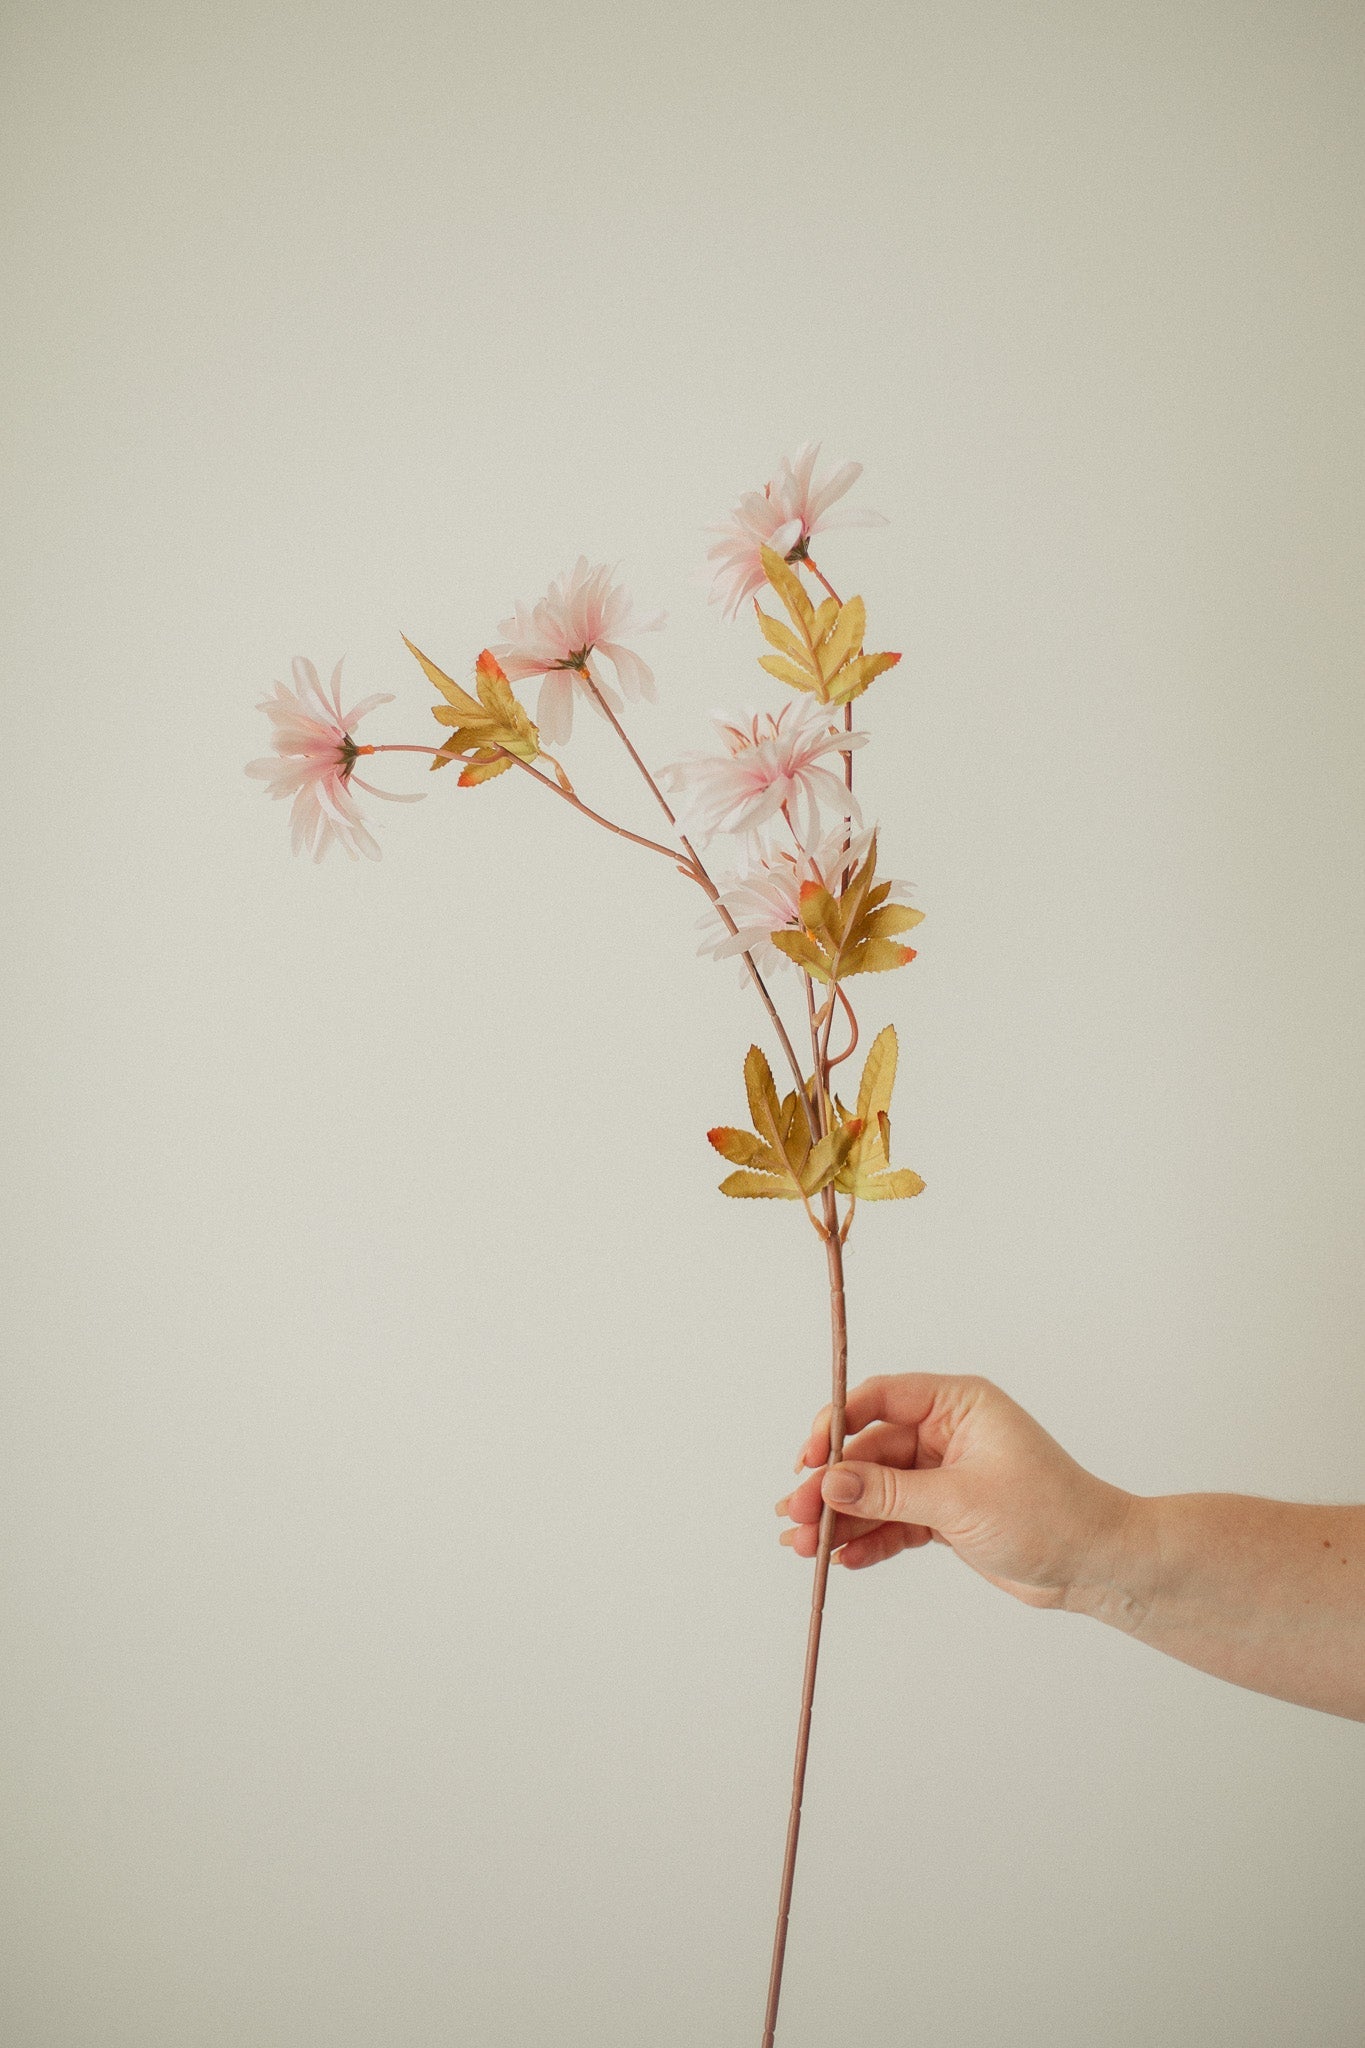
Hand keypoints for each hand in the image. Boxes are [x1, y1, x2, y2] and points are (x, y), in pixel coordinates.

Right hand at [777, 1373, 1133, 1610]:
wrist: (1096, 1564)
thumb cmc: (1048, 1514)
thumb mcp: (960, 1500)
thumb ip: (889, 1492)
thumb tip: (828, 1483)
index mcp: (957, 1405)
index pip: (880, 1400)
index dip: (836, 1426)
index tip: (807, 1459)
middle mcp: (946, 1433)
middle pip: (869, 1451)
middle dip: (831, 1486)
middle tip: (794, 1517)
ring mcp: (944, 1475)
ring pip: (876, 1490)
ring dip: (842, 1518)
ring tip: (805, 1548)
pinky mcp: (946, 1514)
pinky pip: (895, 1520)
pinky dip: (871, 1538)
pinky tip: (844, 1559)